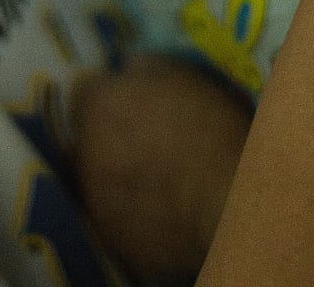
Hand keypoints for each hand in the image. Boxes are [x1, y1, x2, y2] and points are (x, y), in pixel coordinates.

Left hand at [71, 54, 251, 282]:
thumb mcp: (178, 73)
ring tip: (156, 182)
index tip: (127, 102)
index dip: (106, 95)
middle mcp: (85, 156)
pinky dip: (133, 216)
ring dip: (116, 178)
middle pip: (86, 140)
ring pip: (96, 183)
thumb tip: (125, 72)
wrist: (232, 203)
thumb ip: (139, 68)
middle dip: (106, 138)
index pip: (82, 92)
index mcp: (99, 108)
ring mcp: (97, 205)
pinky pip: (117, 222)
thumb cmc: (210, 128)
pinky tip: (163, 214)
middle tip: (144, 143)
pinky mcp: (116, 245)